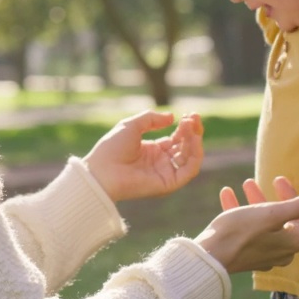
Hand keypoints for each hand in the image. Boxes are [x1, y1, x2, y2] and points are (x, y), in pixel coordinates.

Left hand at [82, 111, 203, 202]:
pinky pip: (189, 171)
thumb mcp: (132, 125)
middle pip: (184, 147)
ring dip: (195, 140)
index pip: (175, 139)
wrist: (102, 170)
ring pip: (189, 158)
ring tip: (192, 125)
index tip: (189, 114)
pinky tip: (194, 139)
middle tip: (194, 116)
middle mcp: (160, 163)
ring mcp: (165, 173)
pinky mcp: (168, 183)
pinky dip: (195, 155)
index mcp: (151, 150)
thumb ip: (151, 119)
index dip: (184, 127)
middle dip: (191, 131)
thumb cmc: (112, 147)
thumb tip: (172, 117)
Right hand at [195, 178, 298, 272]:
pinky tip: (228, 194)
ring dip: (260, 201)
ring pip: (268, 222)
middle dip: (285, 197)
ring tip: (247, 182)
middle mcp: (283, 250)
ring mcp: (264, 253)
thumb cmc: (240, 233)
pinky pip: (249, 229)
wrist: (208, 258)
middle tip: (277, 179)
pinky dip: (242, 211)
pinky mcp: (246, 253)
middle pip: (293, 221)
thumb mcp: (271, 214)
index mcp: (293, 242)